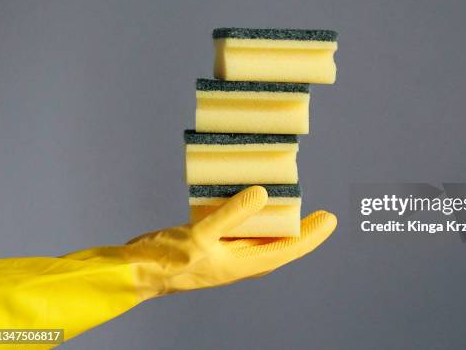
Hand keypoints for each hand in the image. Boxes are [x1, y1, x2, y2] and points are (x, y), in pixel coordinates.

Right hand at [64, 186, 336, 298]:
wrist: (135, 271)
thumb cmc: (165, 259)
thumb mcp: (201, 235)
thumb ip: (233, 214)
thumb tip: (264, 194)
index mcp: (241, 265)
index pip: (287, 250)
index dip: (311, 236)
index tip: (330, 220)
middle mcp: (238, 262)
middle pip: (280, 246)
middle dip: (303, 232)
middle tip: (322, 214)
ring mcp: (225, 254)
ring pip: (262, 239)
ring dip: (279, 225)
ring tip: (293, 205)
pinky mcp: (212, 245)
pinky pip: (241, 231)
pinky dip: (252, 218)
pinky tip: (252, 202)